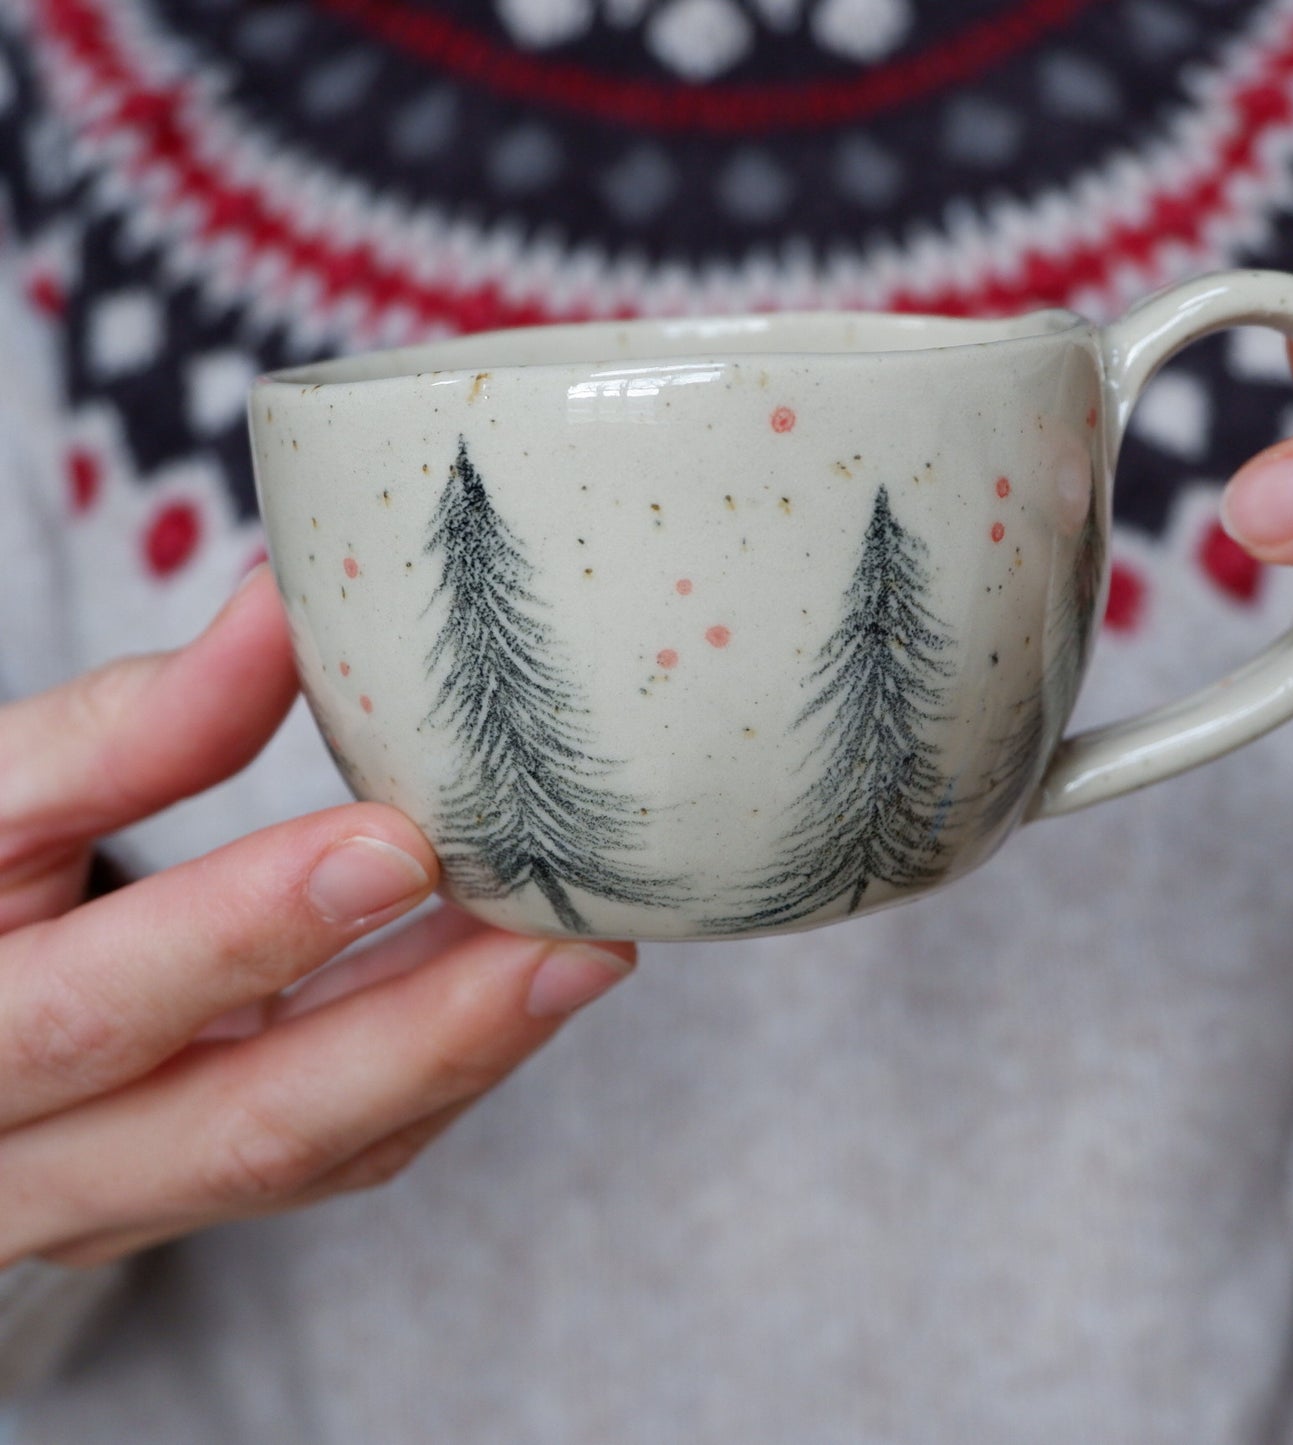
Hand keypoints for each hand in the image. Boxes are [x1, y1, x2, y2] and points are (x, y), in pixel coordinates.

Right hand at [0, 569, 633, 1268]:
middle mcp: (25, 1162)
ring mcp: (115, 1194)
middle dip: (421, 1033)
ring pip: (312, 1158)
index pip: (91, 1014)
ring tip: (584, 956)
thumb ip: (124, 724)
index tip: (397, 841)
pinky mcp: (186, 1184)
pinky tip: (512, 986)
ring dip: (461, 1057)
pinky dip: (434, 1074)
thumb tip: (279, 610)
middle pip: (240, 1127)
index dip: (245, 932)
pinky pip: (331, 1158)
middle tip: (566, 941)